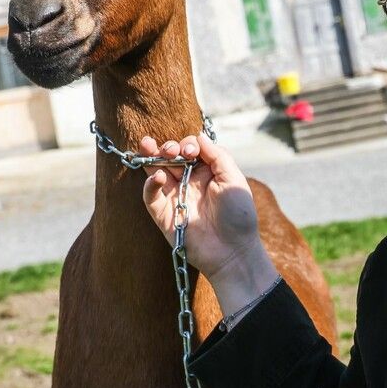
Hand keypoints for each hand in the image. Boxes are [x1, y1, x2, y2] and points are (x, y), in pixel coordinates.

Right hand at [141, 133, 275, 297]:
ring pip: (155, 172)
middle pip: (170, 158)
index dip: (187, 144)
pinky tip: (158, 177)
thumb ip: (217, 155)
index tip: (191, 150)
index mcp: (207, 172)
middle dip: (167, 147)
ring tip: (147, 145)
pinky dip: (150, 184)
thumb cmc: (238, 216)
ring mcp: (175, 198)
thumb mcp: (233, 180)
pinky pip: (150, 197)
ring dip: (150, 157)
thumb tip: (198, 135)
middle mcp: (189, 182)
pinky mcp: (163, 215)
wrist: (233, 252)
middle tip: (170, 150)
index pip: (190, 149)